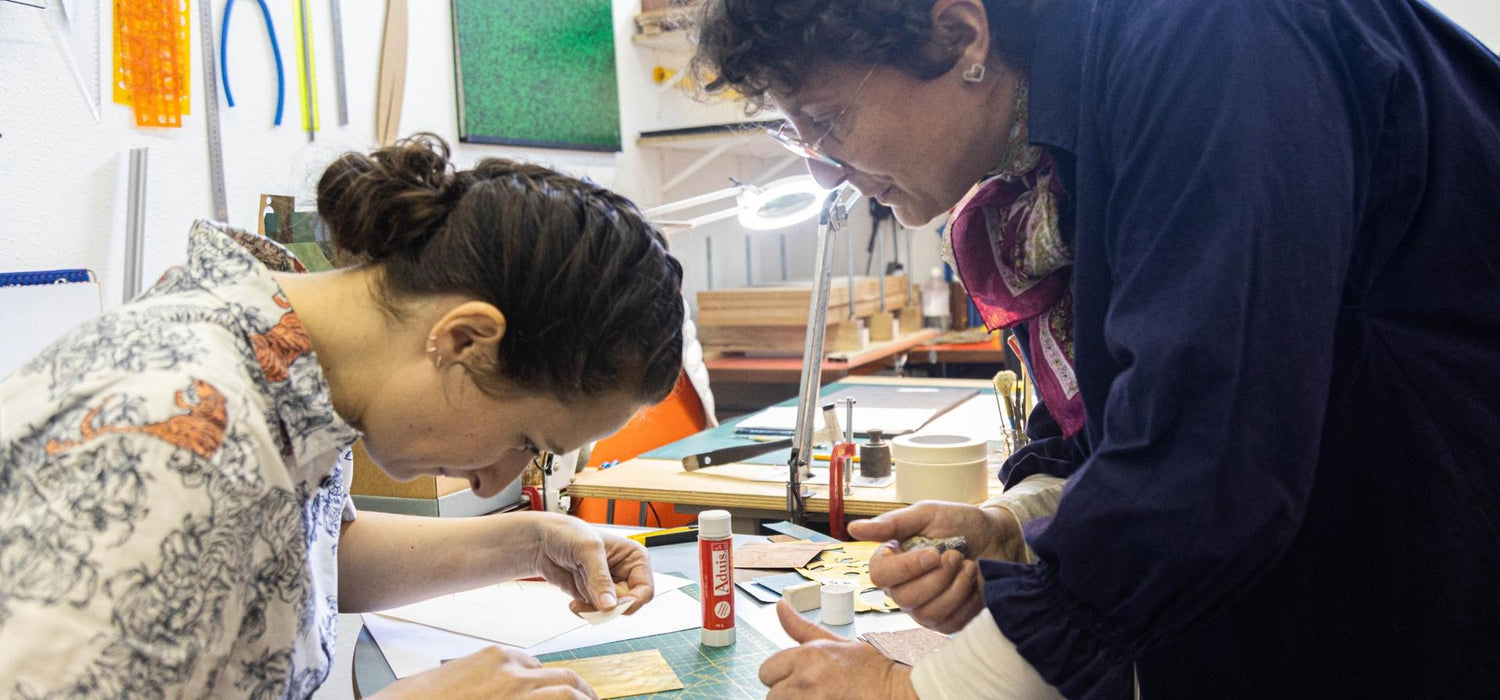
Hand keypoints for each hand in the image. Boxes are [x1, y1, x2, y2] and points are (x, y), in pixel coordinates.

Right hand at [376, 646, 596, 698]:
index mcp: (493, 658)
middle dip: (578, 691)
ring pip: (565, 692)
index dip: (550, 683)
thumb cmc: (418, 699)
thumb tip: (488, 693)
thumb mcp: (454, 679)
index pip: (535, 666)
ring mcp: (516, 689)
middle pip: (559, 677)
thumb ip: (480, 681)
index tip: (557, 693)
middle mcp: (510, 669)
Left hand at [531, 513, 653, 614]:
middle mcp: (625, 573)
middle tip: (590, 602)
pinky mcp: (594, 596)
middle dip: (608, 607)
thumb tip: (610, 606)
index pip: (645, 589)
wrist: (542, 541)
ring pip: (611, 612)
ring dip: (593, 610)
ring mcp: (609, 586)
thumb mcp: (588, 550)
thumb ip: (600, 579)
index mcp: (634, 558)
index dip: (632, 601)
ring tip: (577, 600)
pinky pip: (597, 614)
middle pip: (629, 604)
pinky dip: (585, 612)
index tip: (612, 606)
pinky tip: (574, 603)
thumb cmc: (568, 533)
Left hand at [758, 601, 917, 699]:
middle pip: (771, 695)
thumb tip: (780, 605)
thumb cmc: (871, 670)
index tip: (799, 679)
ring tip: (820, 697)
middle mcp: (806, 678)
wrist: (897, 692)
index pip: (766, 671)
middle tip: (813, 692)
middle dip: (786, 694)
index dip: (780, 676)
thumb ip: (802, 628)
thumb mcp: (837, 642)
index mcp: (808, 655)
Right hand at [847, 501, 1021, 632]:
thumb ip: (892, 523)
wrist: (997, 539)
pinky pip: (950, 623)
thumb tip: (853, 528)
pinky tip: (974, 582)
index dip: (907, 568)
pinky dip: (967, 600)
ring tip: (969, 565)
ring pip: (928, 614)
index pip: (880, 576)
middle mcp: (902, 589)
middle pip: (905, 598)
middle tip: (957, 555)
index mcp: (892, 561)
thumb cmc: (960, 523)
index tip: (934, 552)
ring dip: (955, 587)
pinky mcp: (946, 623)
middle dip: (938, 577)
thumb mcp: (927, 514)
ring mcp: (923, 610)